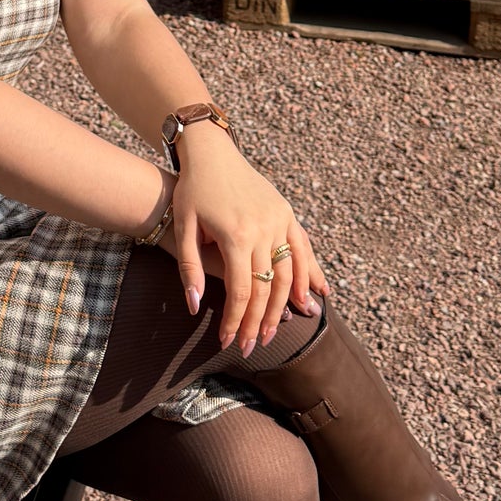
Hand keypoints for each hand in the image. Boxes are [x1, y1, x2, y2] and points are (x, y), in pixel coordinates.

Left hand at [162, 127, 327, 354]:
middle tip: (252, 347)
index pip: (243, 291)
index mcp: (237, 235)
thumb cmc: (192, 191)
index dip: (237, 320)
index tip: (228, 341)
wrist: (212, 153)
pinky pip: (302, 248)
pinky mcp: (286, 212)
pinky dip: (311, 273)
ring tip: (276, 330)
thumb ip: (190, 269)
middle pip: (268, 288)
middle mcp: (264, 229)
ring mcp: (279, 219)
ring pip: (289, 272)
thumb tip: (195, 307)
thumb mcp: (184, 228)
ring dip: (285, 306)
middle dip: (260, 321)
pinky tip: (317, 296)